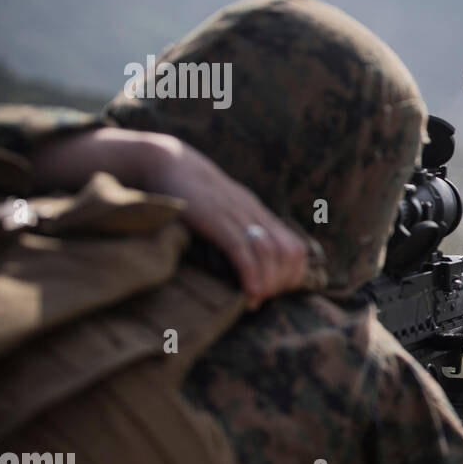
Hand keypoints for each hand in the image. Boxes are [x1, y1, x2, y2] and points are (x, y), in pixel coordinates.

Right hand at [136, 133, 309, 308]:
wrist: (167, 163)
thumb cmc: (190, 194)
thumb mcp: (222, 210)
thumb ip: (236, 230)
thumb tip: (243, 265)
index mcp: (258, 214)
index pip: (296, 247)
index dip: (294, 273)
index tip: (276, 292)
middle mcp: (254, 214)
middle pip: (289, 253)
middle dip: (283, 282)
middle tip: (265, 298)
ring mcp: (237, 215)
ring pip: (270, 253)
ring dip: (268, 283)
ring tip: (255, 300)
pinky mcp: (217, 218)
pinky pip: (243, 250)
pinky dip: (251, 274)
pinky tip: (249, 293)